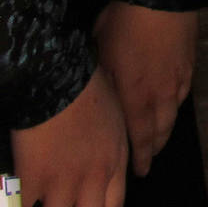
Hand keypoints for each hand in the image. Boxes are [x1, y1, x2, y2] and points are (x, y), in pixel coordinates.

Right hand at [9, 65, 128, 206]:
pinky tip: (22, 200)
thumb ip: (116, 149)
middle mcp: (92, 179)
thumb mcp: (117, 121)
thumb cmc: (92, 91)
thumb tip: (114, 162)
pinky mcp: (33, 180)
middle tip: (69, 203)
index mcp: (114, 163)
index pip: (113, 205)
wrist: (61, 82)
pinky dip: (21, 204)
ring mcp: (62, 183)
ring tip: (48, 200)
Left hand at [91, 2, 195, 176]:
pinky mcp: (190, 63)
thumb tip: (101, 97)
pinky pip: (183, 94)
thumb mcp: (99, 50)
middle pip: (160, 130)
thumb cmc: (125, 22)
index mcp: (134, 94)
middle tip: (149, 159)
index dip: (140, 156)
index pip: (138, 136)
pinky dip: (176, 106)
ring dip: (166, 130)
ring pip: (173, 114)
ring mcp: (178, 78)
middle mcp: (159, 93)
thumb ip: (103, 80)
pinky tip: (173, 105)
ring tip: (161, 138)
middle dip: (154, 148)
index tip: (139, 170)